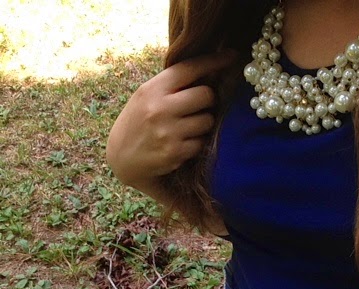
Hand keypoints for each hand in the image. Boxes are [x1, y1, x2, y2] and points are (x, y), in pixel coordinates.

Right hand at [106, 51, 236, 187]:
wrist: (122, 157)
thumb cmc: (139, 122)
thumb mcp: (147, 97)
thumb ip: (173, 86)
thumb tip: (211, 73)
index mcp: (153, 89)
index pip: (189, 68)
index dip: (214, 61)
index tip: (232, 56)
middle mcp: (160, 108)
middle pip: (206, 95)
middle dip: (208, 101)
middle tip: (199, 106)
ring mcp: (168, 131)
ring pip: (208, 121)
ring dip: (203, 124)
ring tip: (186, 127)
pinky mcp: (175, 152)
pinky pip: (201, 142)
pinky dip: (196, 143)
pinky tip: (181, 143)